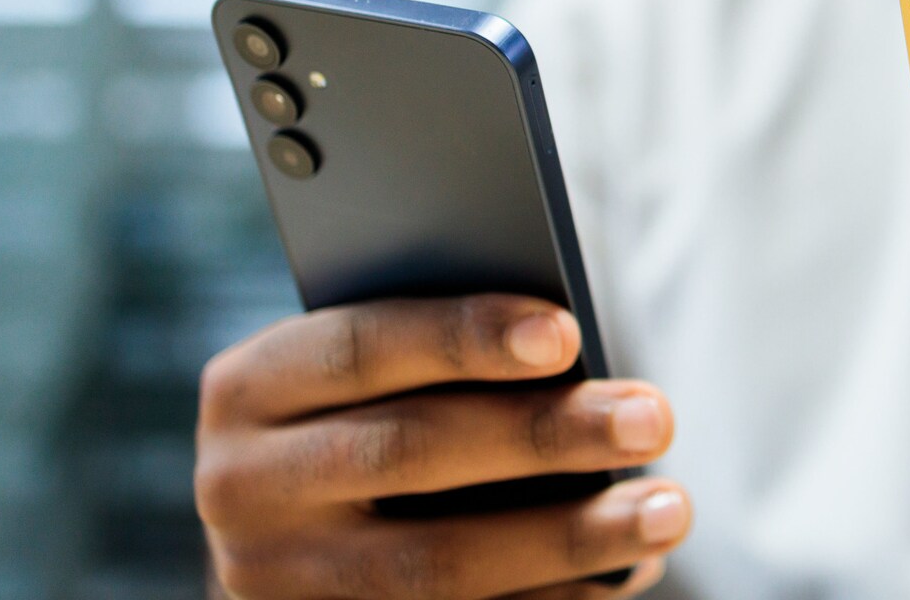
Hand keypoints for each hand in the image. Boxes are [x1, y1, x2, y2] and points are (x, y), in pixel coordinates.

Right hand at [196, 295, 690, 598]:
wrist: (291, 537)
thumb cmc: (372, 414)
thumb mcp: (372, 376)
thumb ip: (440, 358)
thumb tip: (566, 356)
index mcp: (251, 388)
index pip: (362, 347)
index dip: (463, 337)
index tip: (566, 334)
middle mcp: (243, 488)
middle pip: (410, 453)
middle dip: (543, 436)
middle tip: (653, 418)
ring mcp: (276, 581)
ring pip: (435, 565)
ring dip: (568, 539)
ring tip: (666, 508)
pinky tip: (620, 576)